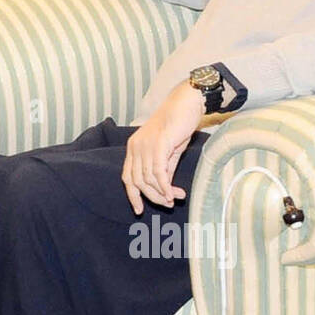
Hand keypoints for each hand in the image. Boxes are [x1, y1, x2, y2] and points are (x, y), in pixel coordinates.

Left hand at [122, 82, 204, 216]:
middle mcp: (135, 147)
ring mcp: (145, 145)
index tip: (140, 210)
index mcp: (134, 148)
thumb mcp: (169, 152)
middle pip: (138, 182)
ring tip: (177, 198)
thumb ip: (164, 170)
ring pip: (148, 179)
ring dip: (163, 193)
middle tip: (170, 203)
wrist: (187, 103)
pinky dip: (165, 186)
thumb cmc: (178, 126)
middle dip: (153, 197)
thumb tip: (164, 191)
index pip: (127, 177)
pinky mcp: (158, 144)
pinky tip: (174, 193)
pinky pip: (158, 172)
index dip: (132, 196)